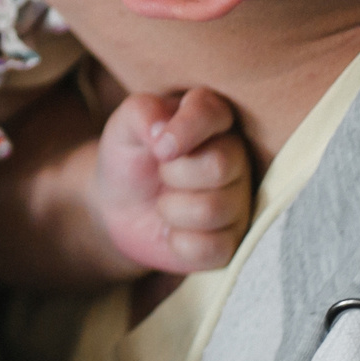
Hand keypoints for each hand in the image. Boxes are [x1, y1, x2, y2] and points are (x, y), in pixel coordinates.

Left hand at [93, 87, 250, 274]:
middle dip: (173, 175)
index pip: (213, 114)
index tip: (159, 148)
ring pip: (214, 209)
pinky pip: (213, 247)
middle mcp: (235, 157)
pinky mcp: (233, 240)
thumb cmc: (130, 159)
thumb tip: (162, 130)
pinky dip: (179, 242)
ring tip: (164, 202)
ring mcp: (239, 200)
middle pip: (219, 165)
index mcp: (211, 119)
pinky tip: (172, 231)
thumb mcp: (123, 127)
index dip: (185, 130)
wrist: (120, 209)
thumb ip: (142, 113)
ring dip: (172, 210)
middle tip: (161, 175)